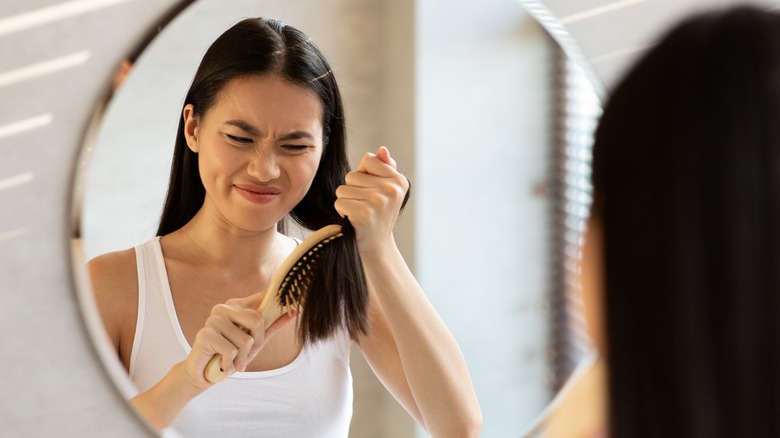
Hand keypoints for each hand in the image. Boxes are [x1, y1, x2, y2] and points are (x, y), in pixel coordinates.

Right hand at [181, 291, 295, 387]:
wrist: (204, 374)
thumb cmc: (231, 355)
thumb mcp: (256, 341)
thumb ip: (272, 326)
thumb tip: (295, 311)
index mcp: (236, 305)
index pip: (261, 297)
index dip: (276, 299)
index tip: (294, 303)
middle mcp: (223, 308)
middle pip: (257, 321)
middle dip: (255, 343)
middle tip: (244, 353)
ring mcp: (213, 319)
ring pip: (246, 341)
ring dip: (241, 358)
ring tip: (230, 360)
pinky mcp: (205, 334)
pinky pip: (232, 351)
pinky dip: (229, 363)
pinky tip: (221, 363)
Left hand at [334, 146, 409, 254]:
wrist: (377, 246)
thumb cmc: (378, 214)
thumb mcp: (386, 190)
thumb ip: (384, 167)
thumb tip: (382, 150)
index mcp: (399, 180)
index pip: (368, 159)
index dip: (364, 175)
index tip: (372, 191)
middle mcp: (391, 190)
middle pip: (352, 175)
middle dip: (353, 190)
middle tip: (365, 206)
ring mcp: (378, 202)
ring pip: (343, 189)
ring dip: (346, 202)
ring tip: (359, 213)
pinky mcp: (364, 214)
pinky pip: (340, 203)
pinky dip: (342, 212)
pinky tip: (354, 221)